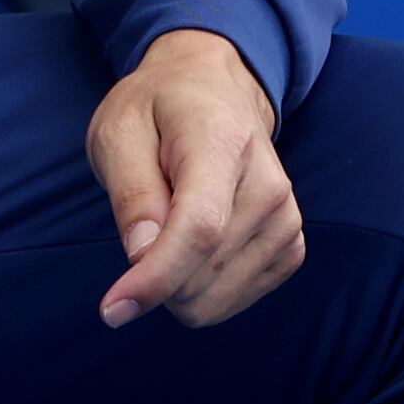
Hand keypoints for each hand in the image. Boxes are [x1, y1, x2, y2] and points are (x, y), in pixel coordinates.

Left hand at [85, 30, 303, 330]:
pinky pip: (232, 301)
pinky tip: (192, 246)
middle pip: (202, 275)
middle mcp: (269, 186)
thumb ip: (131, 193)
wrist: (214, 93)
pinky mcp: (290, 246)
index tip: (113, 310)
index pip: (199, 229)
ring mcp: (286, 220)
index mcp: (222, 144)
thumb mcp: (119, 132)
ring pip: (214, 299)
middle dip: (153, 275)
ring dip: (174, 283)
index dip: (155, 279)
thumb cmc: (157, 112)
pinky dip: (200, 289)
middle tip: (142, 223)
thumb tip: (142, 256)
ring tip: (171, 224)